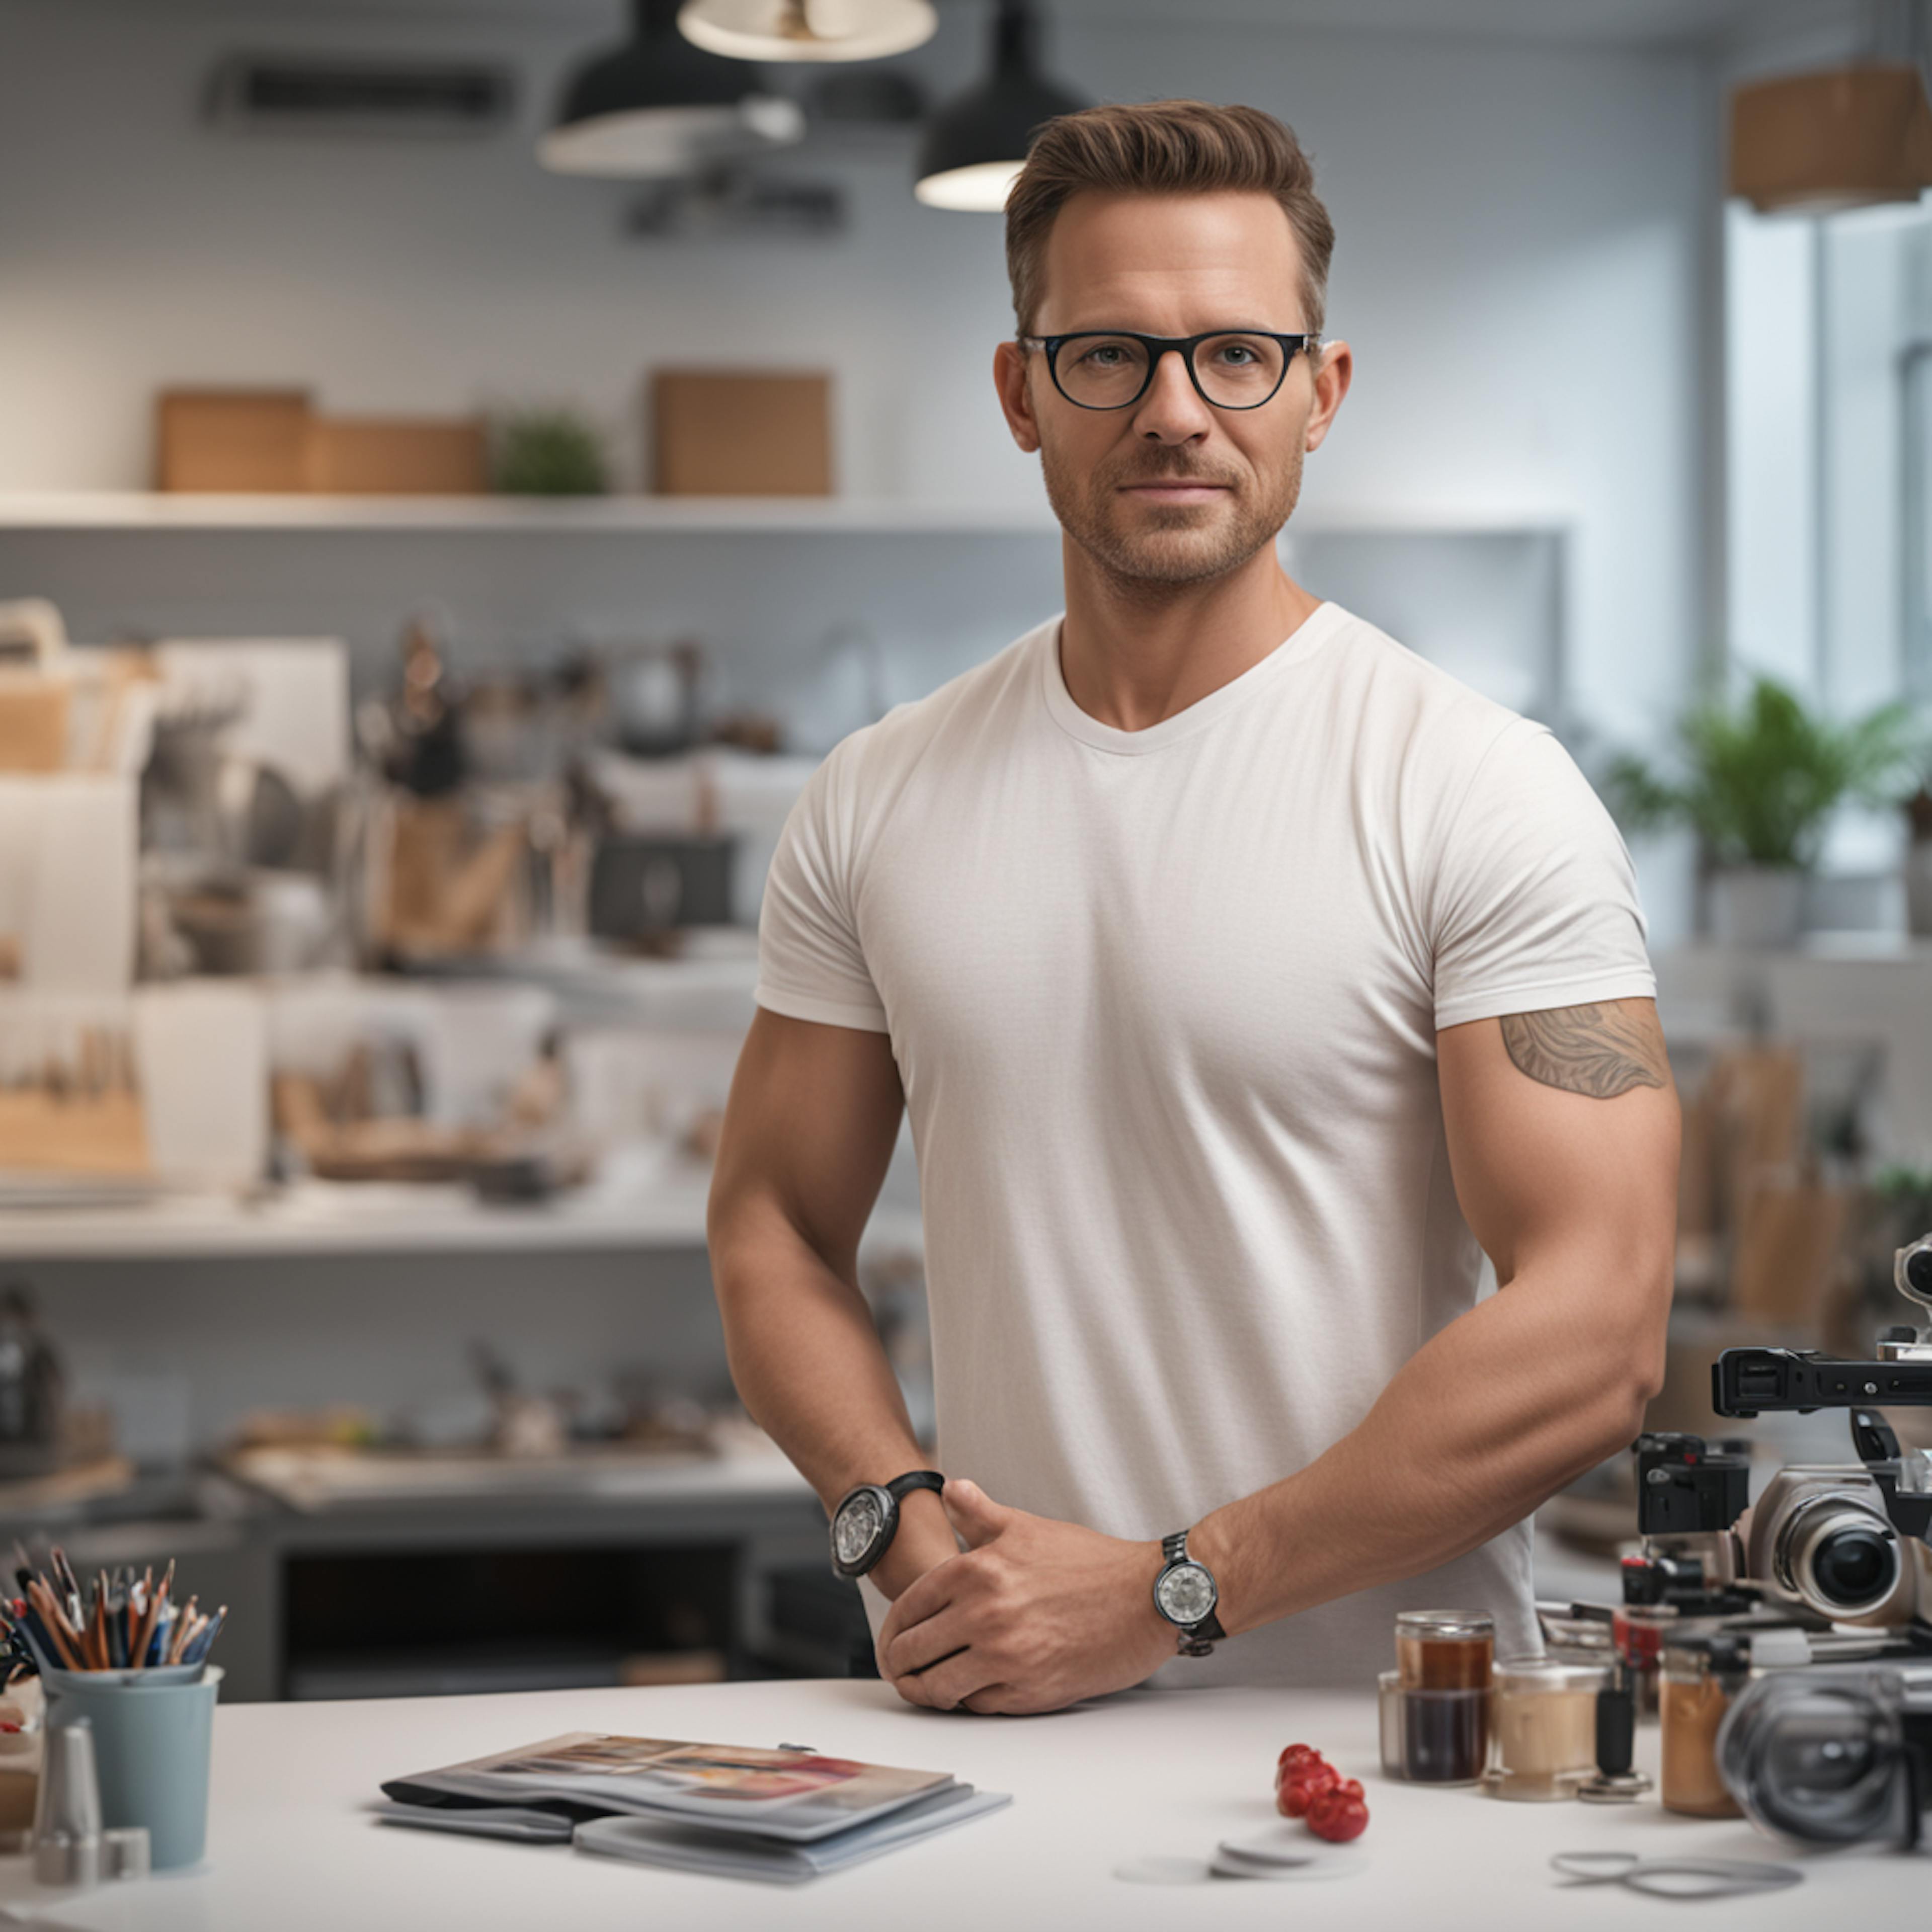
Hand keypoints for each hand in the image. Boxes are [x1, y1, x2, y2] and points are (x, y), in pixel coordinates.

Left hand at [875, 1480, 1173, 1714]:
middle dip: (899, 1662)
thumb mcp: (1028, 1526)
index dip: (892, 1627)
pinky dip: (967, 1702)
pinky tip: (969, 1691)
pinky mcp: (1029, 1691)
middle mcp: (984, 1614)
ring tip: (927, 1686)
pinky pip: (977, 1706)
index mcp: (977, 1570)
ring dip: (925, 1690)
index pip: (907, 1606)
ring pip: (937, 1687)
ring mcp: (1005, 1657)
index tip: (894, 1636)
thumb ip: (980, 1512)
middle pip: (912, 1651)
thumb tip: (950, 1490)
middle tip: (901, 1667)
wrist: (1146, 1598)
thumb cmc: (1090, 1562)